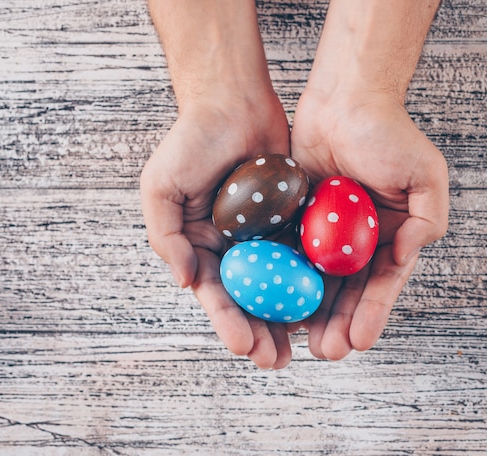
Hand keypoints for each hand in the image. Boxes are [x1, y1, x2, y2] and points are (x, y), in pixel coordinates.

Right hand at [141, 87, 293, 368]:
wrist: (233, 100)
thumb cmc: (191, 142)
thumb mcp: (161, 188)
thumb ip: (165, 236)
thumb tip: (186, 282)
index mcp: (202, 246)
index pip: (216, 294)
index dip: (228, 323)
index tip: (244, 347)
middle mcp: (235, 247)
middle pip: (250, 299)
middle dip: (262, 332)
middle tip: (277, 360)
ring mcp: (266, 235)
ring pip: (281, 284)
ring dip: (290, 316)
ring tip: (304, 346)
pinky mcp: (293, 219)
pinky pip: (304, 252)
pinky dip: (312, 278)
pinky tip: (325, 302)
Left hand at [290, 87, 448, 359]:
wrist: (344, 99)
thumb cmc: (388, 133)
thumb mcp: (425, 174)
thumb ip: (427, 219)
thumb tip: (406, 256)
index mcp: (390, 236)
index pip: (382, 284)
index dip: (373, 314)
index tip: (360, 341)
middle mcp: (357, 240)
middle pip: (348, 291)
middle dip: (340, 323)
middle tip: (326, 352)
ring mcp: (326, 232)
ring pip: (317, 281)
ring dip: (312, 313)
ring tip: (302, 343)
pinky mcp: (297, 219)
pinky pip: (290, 254)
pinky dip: (285, 280)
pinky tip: (277, 306)